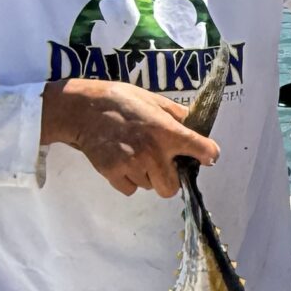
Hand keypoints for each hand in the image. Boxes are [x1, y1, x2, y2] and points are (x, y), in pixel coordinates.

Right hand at [41, 78, 218, 197]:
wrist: (83, 109)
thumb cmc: (120, 101)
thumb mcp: (154, 100)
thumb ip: (179, 116)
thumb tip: (198, 129)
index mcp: (168, 131)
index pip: (204, 151)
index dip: (207, 154)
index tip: (205, 156)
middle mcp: (154, 153)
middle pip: (173, 188)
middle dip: (169, 178)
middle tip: (159, 162)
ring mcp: (133, 166)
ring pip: (150, 187)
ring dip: (146, 176)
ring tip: (134, 154)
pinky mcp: (114, 174)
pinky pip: (130, 189)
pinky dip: (128, 180)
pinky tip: (122, 161)